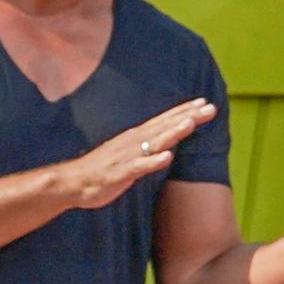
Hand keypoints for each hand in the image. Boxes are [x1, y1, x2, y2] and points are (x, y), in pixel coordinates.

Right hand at [61, 99, 216, 209]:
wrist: (74, 182)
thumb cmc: (103, 168)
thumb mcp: (129, 153)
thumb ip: (147, 146)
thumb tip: (166, 142)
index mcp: (137, 137)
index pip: (165, 120)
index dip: (185, 111)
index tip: (204, 102)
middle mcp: (134, 141)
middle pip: (165, 126)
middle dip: (188, 116)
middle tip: (209, 106)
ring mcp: (127, 156)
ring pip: (155, 142)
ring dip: (172, 132)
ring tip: (191, 122)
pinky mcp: (120, 172)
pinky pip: (139, 167)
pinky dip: (153, 161)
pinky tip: (167, 157)